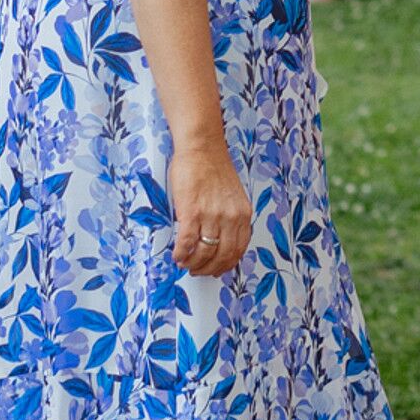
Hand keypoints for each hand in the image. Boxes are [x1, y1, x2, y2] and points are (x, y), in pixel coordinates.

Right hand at [169, 134, 252, 275]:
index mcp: (243, 214)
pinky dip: (181, 254)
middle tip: (197, 271)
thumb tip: (219, 240)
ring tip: (185, 264)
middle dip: (208, 269)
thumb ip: (230, 217)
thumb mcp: (232, 196)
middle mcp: (231, 217)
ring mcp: (212, 215)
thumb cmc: (214, 168)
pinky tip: (177, 256)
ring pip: (204, 253)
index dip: (226, 265)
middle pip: (223, 256)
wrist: (202, 147)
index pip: (238, 250)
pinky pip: (187, 243)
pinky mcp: (192, 212)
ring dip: (193, 264)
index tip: (216, 270)